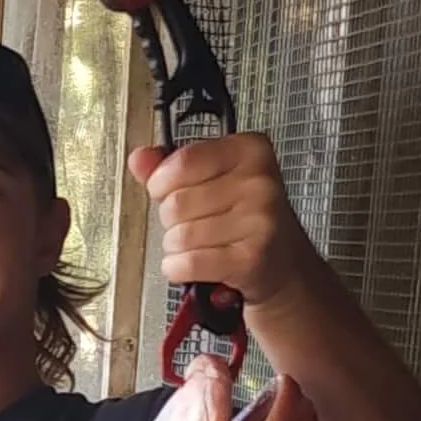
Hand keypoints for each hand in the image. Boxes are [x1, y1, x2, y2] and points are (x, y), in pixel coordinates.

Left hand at [129, 132, 315, 309]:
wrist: (281, 263)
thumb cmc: (242, 219)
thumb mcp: (212, 180)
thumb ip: (171, 167)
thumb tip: (139, 158)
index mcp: (249, 150)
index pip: (180, 163)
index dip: (162, 184)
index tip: (173, 191)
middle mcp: (258, 182)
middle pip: (174, 204)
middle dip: (173, 221)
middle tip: (200, 224)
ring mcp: (258, 220)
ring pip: (178, 236)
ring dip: (178, 248)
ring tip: (204, 245)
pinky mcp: (250, 258)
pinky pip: (186, 263)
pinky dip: (180, 269)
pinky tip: (199, 264)